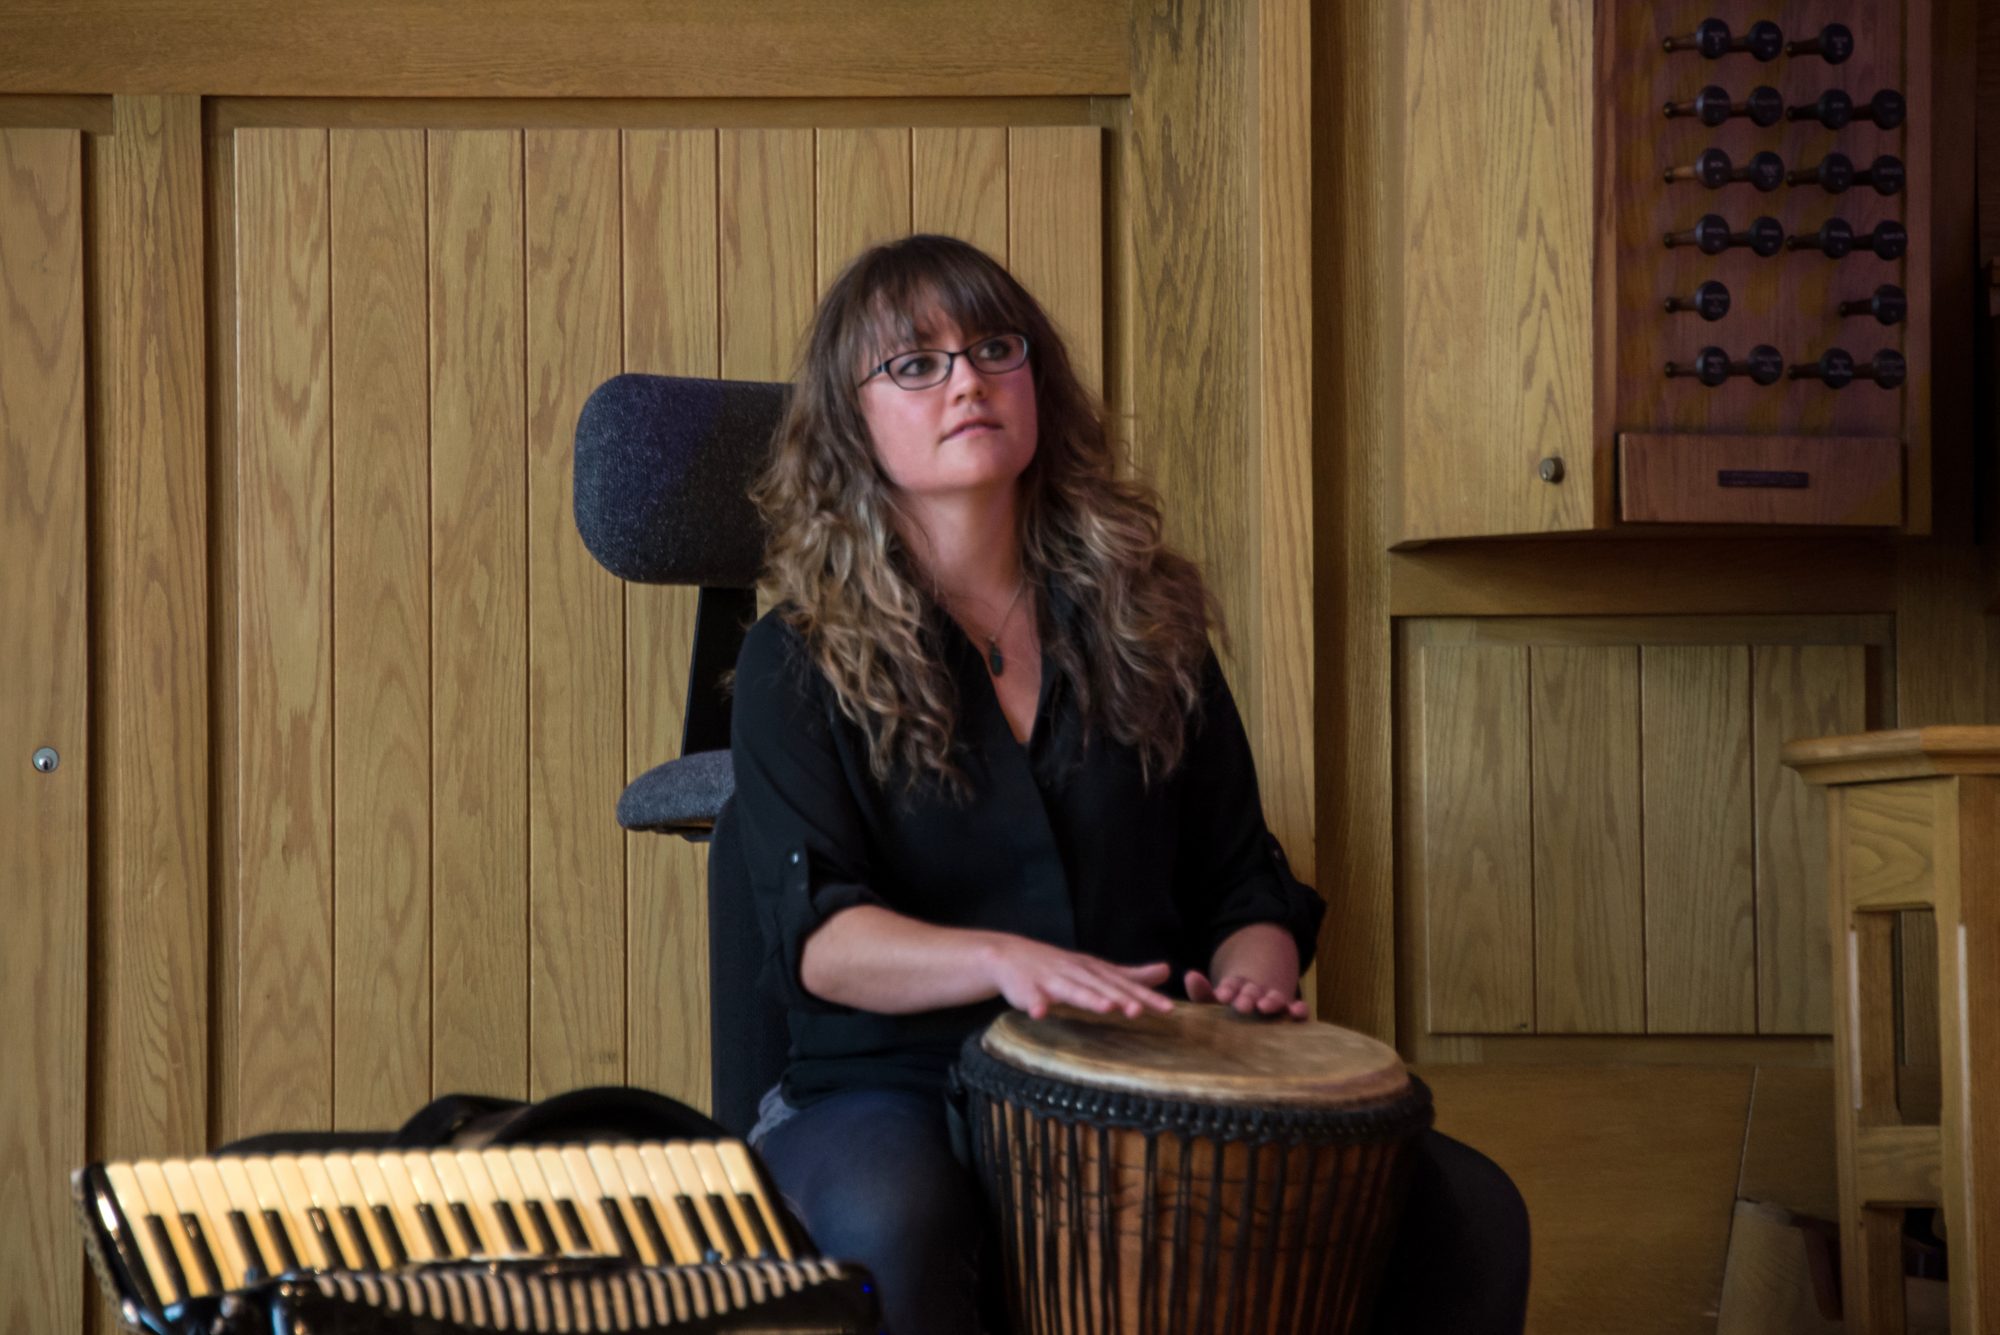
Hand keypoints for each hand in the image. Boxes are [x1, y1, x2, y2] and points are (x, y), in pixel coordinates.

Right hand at [985, 937, 1174, 1020]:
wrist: (1010, 954)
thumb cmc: (1059, 967)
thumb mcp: (1097, 969)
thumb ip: (1130, 974)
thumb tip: (1166, 971)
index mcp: (1094, 970)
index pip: (1123, 985)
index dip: (1145, 996)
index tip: (1168, 1009)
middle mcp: (1076, 972)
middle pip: (1101, 987)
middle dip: (1120, 998)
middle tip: (1139, 1011)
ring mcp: (1051, 979)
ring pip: (1071, 990)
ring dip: (1087, 998)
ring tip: (1105, 1008)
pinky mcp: (1026, 988)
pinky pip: (1031, 998)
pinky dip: (1035, 1004)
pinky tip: (1040, 1013)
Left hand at [1183, 968, 1308, 1018]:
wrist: (1258, 996)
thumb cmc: (1230, 1002)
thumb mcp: (1213, 998)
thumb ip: (1201, 992)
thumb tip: (1190, 975)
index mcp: (1236, 986)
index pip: (1231, 985)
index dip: (1227, 989)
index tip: (1221, 995)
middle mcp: (1256, 991)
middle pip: (1252, 992)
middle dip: (1247, 997)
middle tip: (1241, 1005)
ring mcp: (1274, 999)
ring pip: (1274, 998)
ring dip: (1271, 1001)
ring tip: (1265, 1006)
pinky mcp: (1291, 1011)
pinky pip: (1297, 1010)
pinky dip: (1299, 1009)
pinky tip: (1298, 1011)